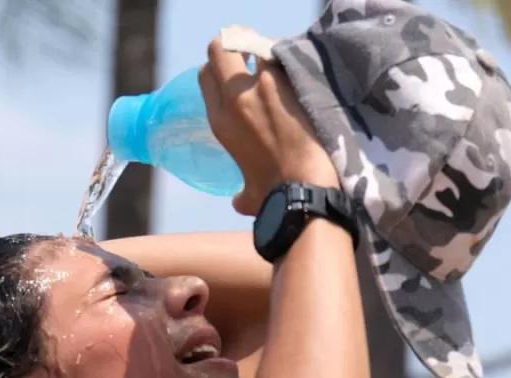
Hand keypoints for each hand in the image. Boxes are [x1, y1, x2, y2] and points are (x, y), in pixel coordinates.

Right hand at [198, 37, 339, 215]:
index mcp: (219, 121)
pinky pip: (282, 53)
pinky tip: (300, 67)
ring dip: (262, 47)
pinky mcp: (289, 82)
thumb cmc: (275, 196)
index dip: (218, 68)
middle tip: (251, 52)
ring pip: (251, 43)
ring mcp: (262, 86)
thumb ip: (241, 194)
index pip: (206, 75)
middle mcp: (234, 98)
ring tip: (278, 58)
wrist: (304, 188)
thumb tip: (239, 202)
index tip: (234, 70)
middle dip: (233, 43)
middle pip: (220, 49)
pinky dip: (288, 56)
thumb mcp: (249, 195)